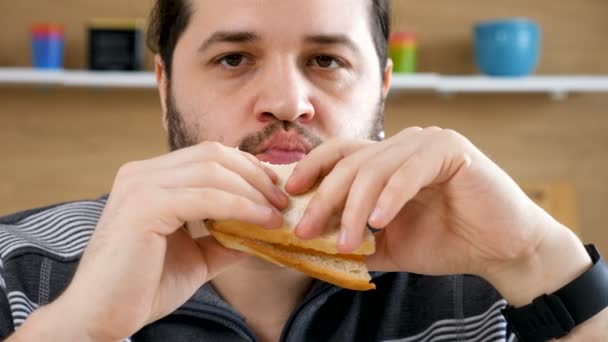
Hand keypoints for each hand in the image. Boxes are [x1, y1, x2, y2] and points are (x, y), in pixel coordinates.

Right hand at [31, 142, 286, 340]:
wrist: (102, 317)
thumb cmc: (143, 287)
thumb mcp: (195, 256)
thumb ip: (224, 237)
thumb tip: (261, 230)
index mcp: (150, 178)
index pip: (209, 156)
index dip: (247, 168)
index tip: (275, 190)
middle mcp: (141, 173)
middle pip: (214, 155)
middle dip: (255, 175)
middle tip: (283, 201)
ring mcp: (140, 186)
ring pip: (212, 170)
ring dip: (253, 190)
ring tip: (277, 213)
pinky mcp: (144, 206)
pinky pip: (205, 197)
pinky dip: (240, 206)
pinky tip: (262, 220)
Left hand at [288, 127, 589, 302]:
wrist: (502, 249)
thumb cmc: (447, 242)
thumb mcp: (388, 244)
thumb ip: (355, 239)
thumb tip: (312, 248)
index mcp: (387, 159)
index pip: (340, 153)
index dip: (311, 169)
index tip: (291, 195)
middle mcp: (403, 144)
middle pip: (349, 162)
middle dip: (323, 198)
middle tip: (304, 230)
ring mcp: (426, 143)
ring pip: (374, 167)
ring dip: (353, 207)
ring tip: (345, 241)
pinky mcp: (451, 150)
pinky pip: (409, 171)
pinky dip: (390, 197)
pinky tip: (379, 223)